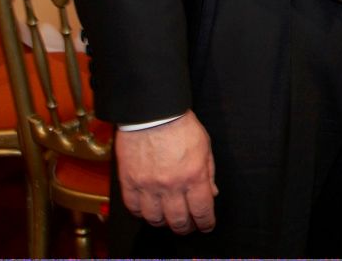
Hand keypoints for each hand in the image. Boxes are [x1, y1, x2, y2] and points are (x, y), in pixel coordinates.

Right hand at [116, 111, 217, 233]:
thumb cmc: (181, 126)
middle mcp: (171, 185)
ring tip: (168, 219)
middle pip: (178, 220)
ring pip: (155, 219)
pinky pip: (134, 208)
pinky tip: (148, 210)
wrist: (152, 113)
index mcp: (194, 176)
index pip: (202, 211)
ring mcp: (148, 185)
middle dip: (186, 227)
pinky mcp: (129, 182)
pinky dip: (141, 213)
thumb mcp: (205, 147)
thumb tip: (211, 194)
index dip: (206, 223)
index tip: (206, 226)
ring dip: (163, 222)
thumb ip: (208, 173)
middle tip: (188, 226)